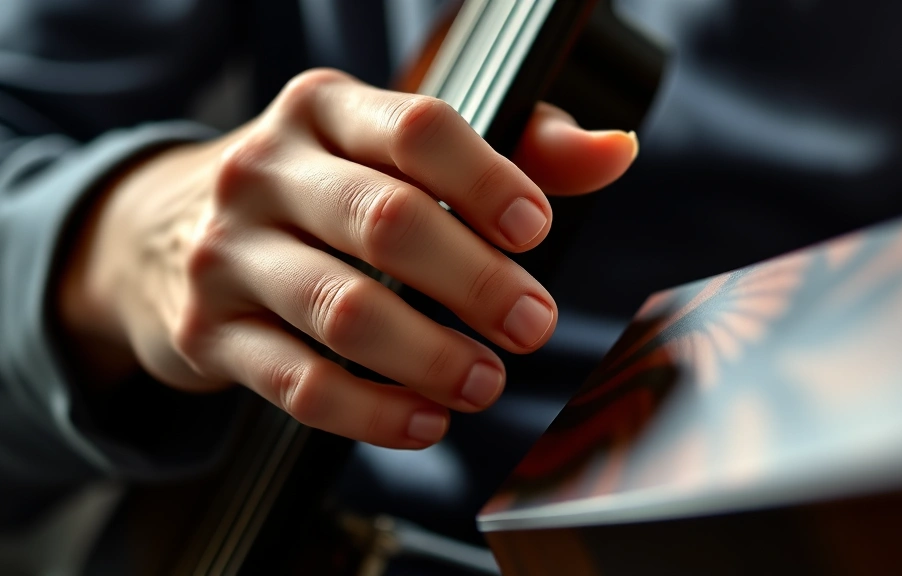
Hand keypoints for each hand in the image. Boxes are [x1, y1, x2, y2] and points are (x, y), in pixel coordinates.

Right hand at [60, 69, 636, 448]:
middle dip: (476, 283)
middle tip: (533, 324)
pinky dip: (373, 411)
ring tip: (487, 381)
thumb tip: (615, 152)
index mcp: (323, 110)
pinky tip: (426, 420)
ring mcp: (226, 254)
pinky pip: (298, 383)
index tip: (534, 230)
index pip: (416, 128)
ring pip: (341, 310)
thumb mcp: (395, 149)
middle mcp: (264, 171)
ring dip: (431, 356)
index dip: (487, 178)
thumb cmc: (320, 189)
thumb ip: (513, 146)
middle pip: (384, 222)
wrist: (167, 234)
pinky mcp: (209, 334)